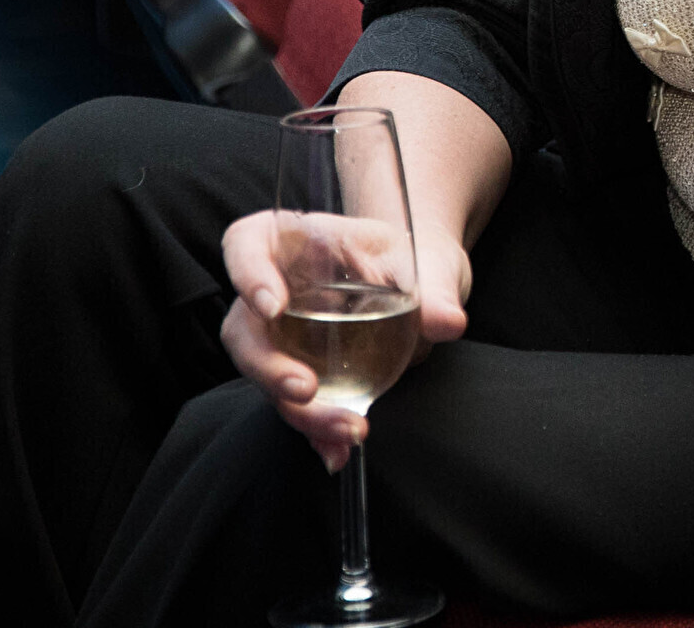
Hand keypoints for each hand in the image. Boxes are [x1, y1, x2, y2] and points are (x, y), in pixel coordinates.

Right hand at [219, 210, 469, 471]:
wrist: (422, 282)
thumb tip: (448, 322)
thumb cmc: (414, 257)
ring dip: (298, 410)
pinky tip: (337, 452)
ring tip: (345, 431)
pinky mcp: (297, 371)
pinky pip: (294, 403)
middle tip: (306, 390)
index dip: (248, 273)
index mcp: (295, 241)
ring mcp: (280, 335)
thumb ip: (435, 288)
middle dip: (269, 367)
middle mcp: (275, 288)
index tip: (274, 305)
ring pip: (266, 375)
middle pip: (245, 328)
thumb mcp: (427, 262)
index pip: (248, 243)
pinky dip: (315, 430)